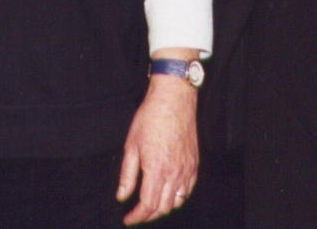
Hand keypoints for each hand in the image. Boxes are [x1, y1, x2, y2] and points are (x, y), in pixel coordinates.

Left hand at [117, 60, 199, 223]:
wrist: (173, 100)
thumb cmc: (150, 118)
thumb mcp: (131, 145)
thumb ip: (127, 175)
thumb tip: (122, 196)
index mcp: (156, 169)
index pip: (148, 205)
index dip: (137, 216)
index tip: (128, 219)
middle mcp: (174, 173)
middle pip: (163, 207)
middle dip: (149, 215)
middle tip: (137, 214)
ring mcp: (187, 169)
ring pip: (177, 201)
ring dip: (163, 208)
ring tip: (151, 205)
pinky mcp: (194, 164)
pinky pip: (188, 190)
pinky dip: (178, 197)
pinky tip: (168, 194)